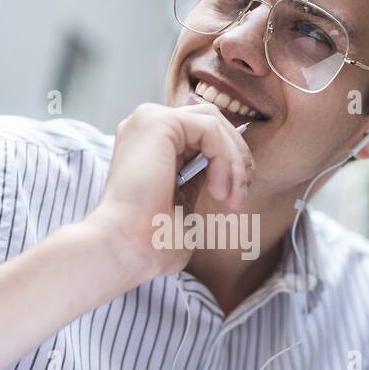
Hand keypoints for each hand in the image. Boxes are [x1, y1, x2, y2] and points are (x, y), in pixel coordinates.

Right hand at [86, 102, 253, 280]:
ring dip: (234, 161)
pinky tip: (218, 190)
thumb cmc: (151, 240)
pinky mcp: (158, 122)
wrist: (127, 249)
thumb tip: (221, 168)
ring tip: (232, 197)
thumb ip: (197, 180)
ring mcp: (148, 120)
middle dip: (237, 156)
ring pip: (215, 123)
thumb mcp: (183, 204)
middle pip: (211, 121)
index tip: (237, 196)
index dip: (228, 159)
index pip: (200, 134)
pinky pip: (211, 130)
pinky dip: (225, 160)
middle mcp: (144, 126)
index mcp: (147, 145)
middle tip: (241, 194)